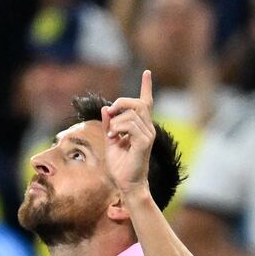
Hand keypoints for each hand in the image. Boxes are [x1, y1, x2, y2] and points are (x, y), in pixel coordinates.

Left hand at [102, 70, 155, 196]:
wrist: (125, 183)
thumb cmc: (120, 165)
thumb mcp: (110, 141)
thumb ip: (109, 124)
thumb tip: (106, 109)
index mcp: (141, 127)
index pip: (146, 102)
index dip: (146, 86)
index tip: (146, 72)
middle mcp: (148, 128)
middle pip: (138, 103)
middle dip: (120, 103)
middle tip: (109, 115)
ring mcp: (148, 135)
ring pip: (132, 114)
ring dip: (115, 122)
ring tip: (112, 135)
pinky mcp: (145, 142)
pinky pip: (131, 126)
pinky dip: (118, 129)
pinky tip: (114, 138)